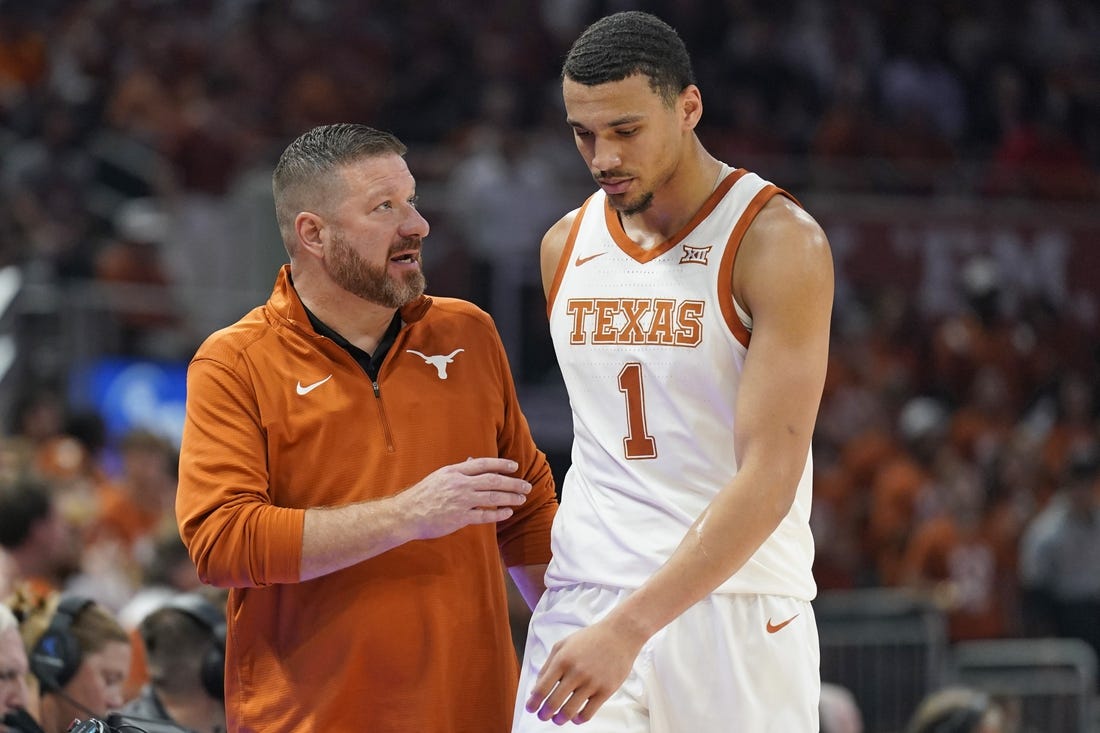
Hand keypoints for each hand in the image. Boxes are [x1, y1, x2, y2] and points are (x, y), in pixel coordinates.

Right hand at [400, 457, 530, 539]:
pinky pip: (485, 515)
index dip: (501, 464)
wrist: (407, 514)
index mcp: (454, 471)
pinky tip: (508, 513)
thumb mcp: (440, 477)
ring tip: (521, 499)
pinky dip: (498, 513)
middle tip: (526, 486)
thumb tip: (474, 461)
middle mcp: (460, 484)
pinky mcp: (460, 518)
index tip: (515, 466)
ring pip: (492, 497)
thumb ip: (459, 470)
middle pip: (493, 480)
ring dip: (510, 497)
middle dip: (513, 483)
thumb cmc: (423, 495)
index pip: (483, 464)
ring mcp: (460, 501)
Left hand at [525, 617, 644, 724]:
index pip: (542, 688)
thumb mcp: (563, 645)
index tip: (530, 709)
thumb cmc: (589, 639)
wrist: (619, 634)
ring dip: (560, 719)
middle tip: (542, 716)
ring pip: (570, 711)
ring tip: (557, 719)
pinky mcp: (606, 690)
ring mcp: (592, 682)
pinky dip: (579, 719)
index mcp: (562, 660)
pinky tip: (576, 717)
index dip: (533, 702)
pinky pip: (588, 713)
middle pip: (553, 703)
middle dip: (544, 714)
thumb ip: (548, 665)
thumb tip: (536, 688)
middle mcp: (576, 672)